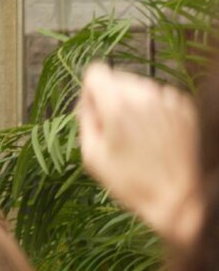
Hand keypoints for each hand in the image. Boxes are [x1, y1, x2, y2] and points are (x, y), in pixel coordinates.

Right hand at [78, 63, 200, 243]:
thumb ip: (85, 120)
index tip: (95, 112)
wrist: (179, 198)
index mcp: (117, 106)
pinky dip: (155, 112)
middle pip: (118, 78)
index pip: (96, 72)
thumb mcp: (92, 156)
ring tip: (139, 136)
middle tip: (116, 130)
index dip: (90, 91)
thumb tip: (88, 101)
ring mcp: (168, 100)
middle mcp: (144, 96)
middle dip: (112, 99)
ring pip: (141, 88)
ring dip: (135, 105)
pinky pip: (161, 99)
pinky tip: (157, 137)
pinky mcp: (185, 108)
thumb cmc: (132, 182)